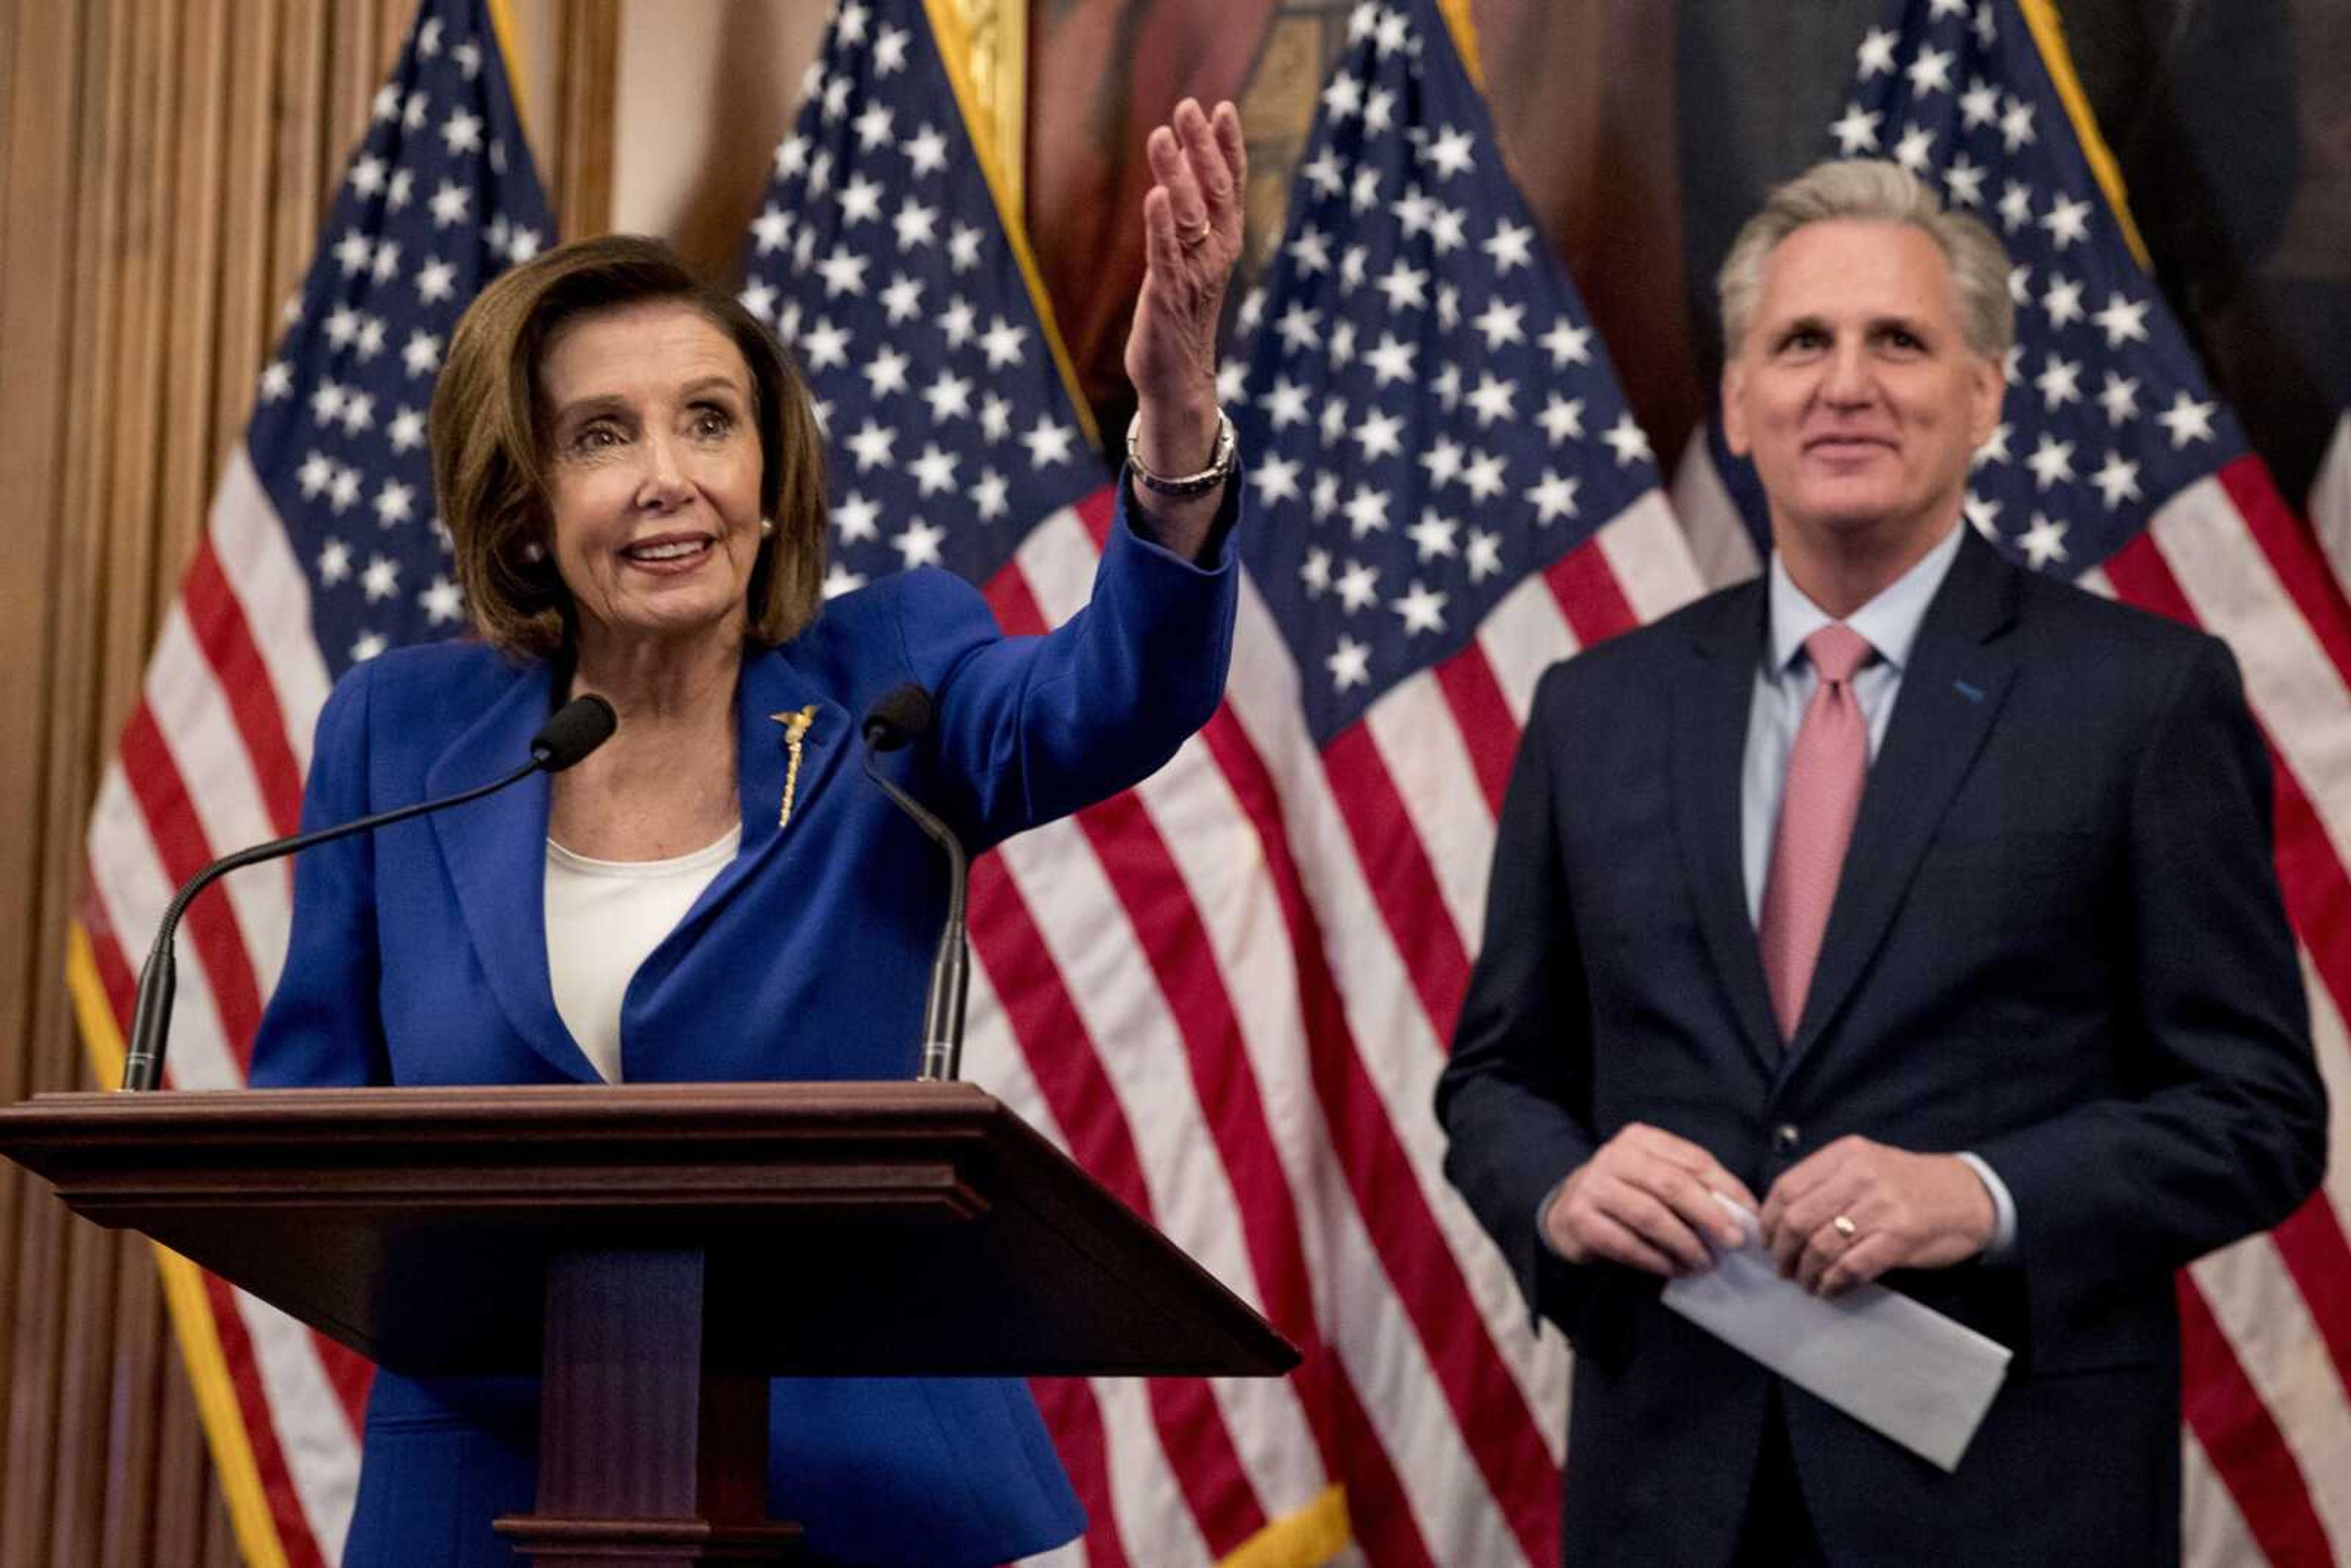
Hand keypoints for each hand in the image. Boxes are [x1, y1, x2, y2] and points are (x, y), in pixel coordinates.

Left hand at [1123, 98, 1245, 477]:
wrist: (1177, 379)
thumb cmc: (1180, 315)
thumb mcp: (1189, 260)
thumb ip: (1188, 218)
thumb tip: (1176, 168)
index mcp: (1225, 242)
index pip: (1231, 185)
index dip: (1228, 146)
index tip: (1222, 107)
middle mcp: (1216, 254)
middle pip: (1214, 191)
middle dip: (1202, 147)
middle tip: (1188, 107)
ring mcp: (1193, 274)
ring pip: (1188, 216)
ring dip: (1175, 174)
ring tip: (1161, 134)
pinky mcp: (1167, 295)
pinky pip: (1165, 255)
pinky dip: (1160, 226)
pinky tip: (1154, 195)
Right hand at [1542, 1124, 1759, 1277]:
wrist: (1567, 1209)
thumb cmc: (1626, 1193)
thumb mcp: (1656, 1177)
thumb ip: (1693, 1186)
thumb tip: (1742, 1214)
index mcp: (1641, 1139)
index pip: (1693, 1160)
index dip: (1727, 1188)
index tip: (1751, 1215)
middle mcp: (1615, 1157)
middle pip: (1672, 1185)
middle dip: (1709, 1215)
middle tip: (1734, 1241)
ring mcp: (1594, 1187)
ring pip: (1650, 1216)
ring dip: (1685, 1243)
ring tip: (1706, 1262)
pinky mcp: (1581, 1219)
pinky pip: (1627, 1243)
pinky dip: (1656, 1260)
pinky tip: (1676, 1269)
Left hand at [1759, 1137, 1995, 1296]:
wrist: (1971, 1196)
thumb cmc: (1911, 1185)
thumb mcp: (1866, 1165)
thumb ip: (1827, 1183)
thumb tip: (1781, 1219)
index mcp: (1846, 1154)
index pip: (1787, 1187)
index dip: (1769, 1220)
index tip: (1767, 1240)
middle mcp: (1860, 1175)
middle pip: (1798, 1219)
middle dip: (1783, 1251)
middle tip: (1783, 1268)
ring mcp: (1881, 1206)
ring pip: (1821, 1246)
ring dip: (1807, 1272)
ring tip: (1806, 1283)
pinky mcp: (1900, 1237)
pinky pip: (1852, 1266)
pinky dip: (1834, 1283)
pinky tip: (1830, 1289)